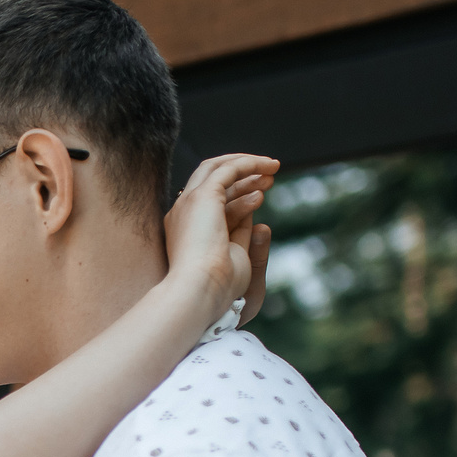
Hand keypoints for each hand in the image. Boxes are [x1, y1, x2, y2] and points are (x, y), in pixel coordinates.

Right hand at [165, 151, 276, 316]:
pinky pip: (228, 170)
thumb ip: (247, 243)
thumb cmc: (219, 293)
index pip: (211, 206)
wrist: (202, 293)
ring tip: (273, 169)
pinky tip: (269, 167)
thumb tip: (261, 224)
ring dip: (248, 166)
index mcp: (187, 235)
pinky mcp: (203, 196)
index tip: (260, 195)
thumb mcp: (238, 264)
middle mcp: (183, 216)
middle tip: (269, 176)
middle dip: (240, 174)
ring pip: (217, 170)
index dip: (237, 196)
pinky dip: (249, 163)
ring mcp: (190, 205)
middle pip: (210, 182)